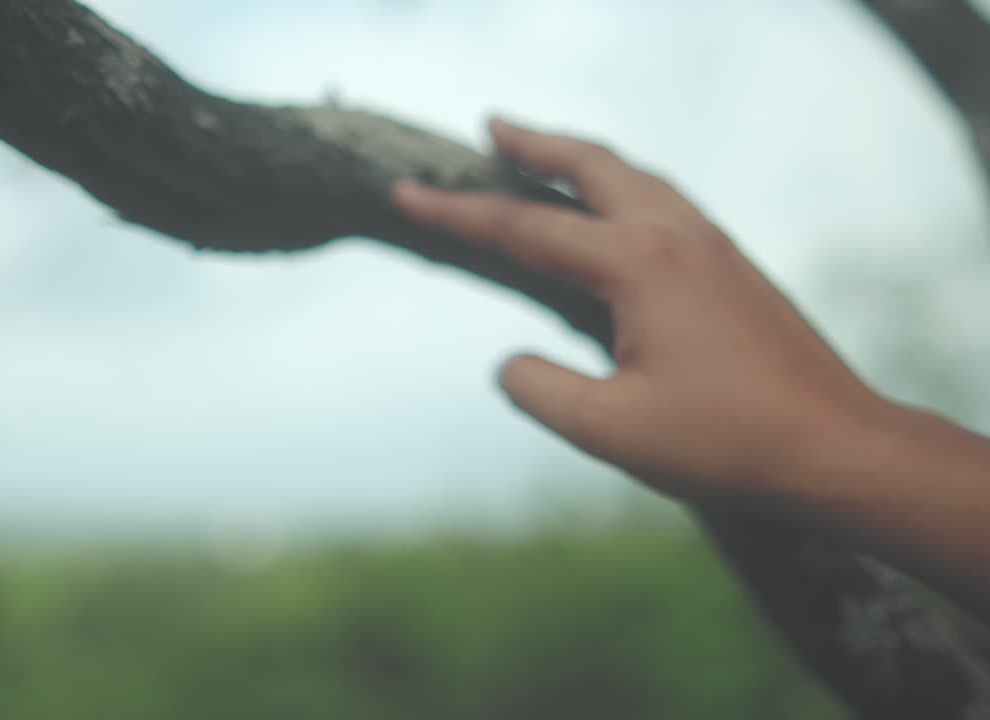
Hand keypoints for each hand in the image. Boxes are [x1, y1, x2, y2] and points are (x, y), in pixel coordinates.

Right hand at [392, 118, 893, 503]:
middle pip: (590, 166)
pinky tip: (618, 213)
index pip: (525, 227)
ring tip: (545, 156)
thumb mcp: (608, 430)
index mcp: (637, 265)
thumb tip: (509, 363)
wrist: (837, 449)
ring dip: (582, 160)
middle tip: (491, 127)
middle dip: (535, 142)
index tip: (407, 192)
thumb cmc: (726, 444)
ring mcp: (713, 245)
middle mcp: (675, 236)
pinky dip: (622, 187)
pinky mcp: (735, 267)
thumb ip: (539, 389)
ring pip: (634, 177)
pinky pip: (665, 201)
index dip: (457, 211)